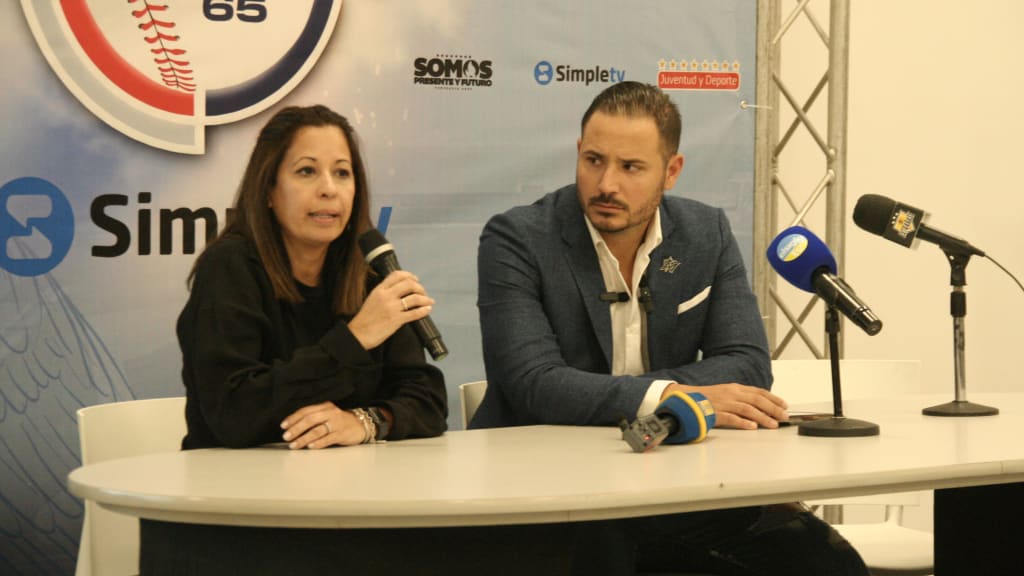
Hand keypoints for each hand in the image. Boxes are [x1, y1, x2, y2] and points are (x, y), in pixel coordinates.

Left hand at [280, 402, 364, 448]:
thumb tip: (293, 428)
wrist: (360, 425)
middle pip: (310, 420)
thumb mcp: (327, 415)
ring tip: (295, 445)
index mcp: (324, 407)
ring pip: (317, 430)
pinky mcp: (342, 434)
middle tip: (286, 436)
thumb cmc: (339, 422)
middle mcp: (330, 413)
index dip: (293, 418)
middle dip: (296, 429)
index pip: (306, 411)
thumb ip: (313, 418)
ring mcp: (336, 423)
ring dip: (303, 438)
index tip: (283, 426)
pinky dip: (317, 443)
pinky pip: (327, 439)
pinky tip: (310, 447)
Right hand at [348, 270, 434, 349]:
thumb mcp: (372, 299)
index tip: (416, 279)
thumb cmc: (364, 319)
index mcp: (379, 290)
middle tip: (423, 292)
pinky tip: (427, 310)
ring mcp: (392, 308)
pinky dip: (424, 310)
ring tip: (429, 301)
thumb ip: (384, 293)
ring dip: (425, 299)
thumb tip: (399, 291)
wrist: (358, 334)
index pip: (397, 275)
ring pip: (414, 298)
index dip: (409, 275)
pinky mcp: (396, 320)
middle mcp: (386, 296)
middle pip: (409, 284)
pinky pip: (414, 313)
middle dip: (420, 287)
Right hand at [663, 382, 788, 429]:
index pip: (759, 392)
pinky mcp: (715, 414)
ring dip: (763, 417)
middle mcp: (732, 394)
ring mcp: (724, 403)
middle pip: (757, 400)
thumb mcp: (725, 393)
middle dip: (773, 408)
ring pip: (748, 409)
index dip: (773, 398)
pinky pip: (732, 418)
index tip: (784, 405)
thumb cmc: (705, 398)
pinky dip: (743, 423)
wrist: (684, 398)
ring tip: (773, 424)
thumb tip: (758, 405)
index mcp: (735, 388)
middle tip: (784, 417)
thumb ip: (740, 397)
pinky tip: (752, 427)